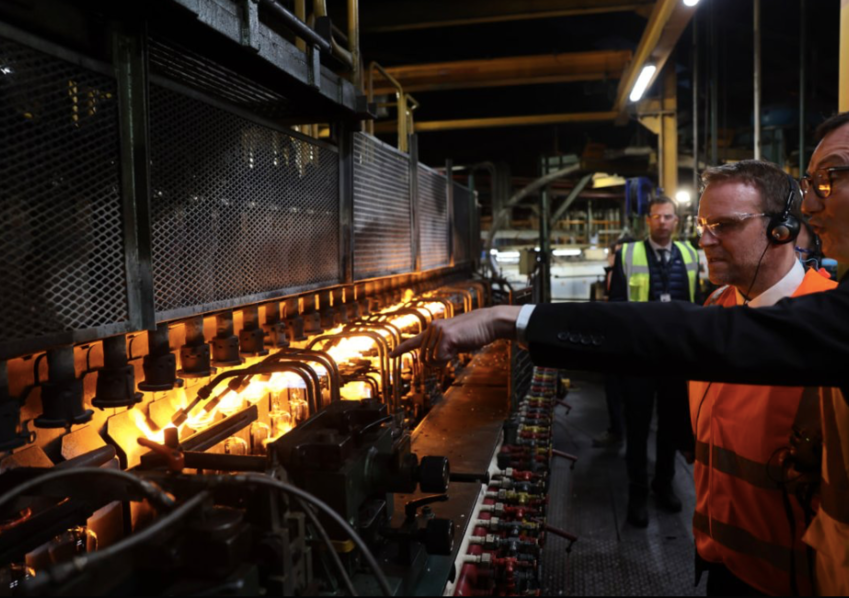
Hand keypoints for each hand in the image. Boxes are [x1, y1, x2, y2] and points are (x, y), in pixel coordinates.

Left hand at [390, 306, 521, 363]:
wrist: (488, 323)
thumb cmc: (473, 333)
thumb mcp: (454, 343)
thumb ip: (441, 349)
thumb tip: (428, 361)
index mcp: (433, 330)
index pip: (414, 341)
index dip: (401, 349)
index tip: (391, 355)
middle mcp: (432, 328)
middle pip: (424, 358)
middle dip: (437, 362)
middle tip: (451, 354)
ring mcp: (438, 330)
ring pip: (430, 359)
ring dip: (443, 361)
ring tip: (455, 348)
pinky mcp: (446, 335)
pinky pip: (439, 357)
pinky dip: (448, 358)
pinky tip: (457, 348)